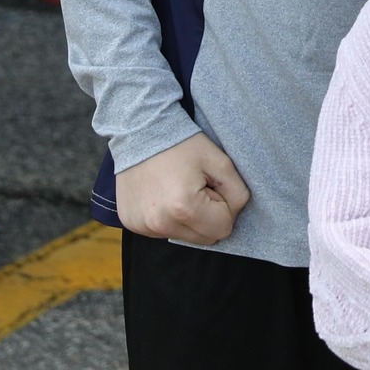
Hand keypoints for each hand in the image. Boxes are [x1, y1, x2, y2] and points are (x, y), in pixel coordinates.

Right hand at [115, 132, 249, 244]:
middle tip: (198, 187)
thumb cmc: (183, 144)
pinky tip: (163, 193)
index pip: (223, 229)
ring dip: (189, 218)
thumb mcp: (220, 161)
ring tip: (179, 188)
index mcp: (184, 208)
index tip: (214, 186)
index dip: (225, 208)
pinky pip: (162, 231)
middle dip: (209, 216)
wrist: (141, 131)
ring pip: (184, 236)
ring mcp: (143, 227)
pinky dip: (168, 218)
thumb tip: (234, 214)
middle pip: (204, 239)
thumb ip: (237, 192)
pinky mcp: (131, 225)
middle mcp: (160, 224)